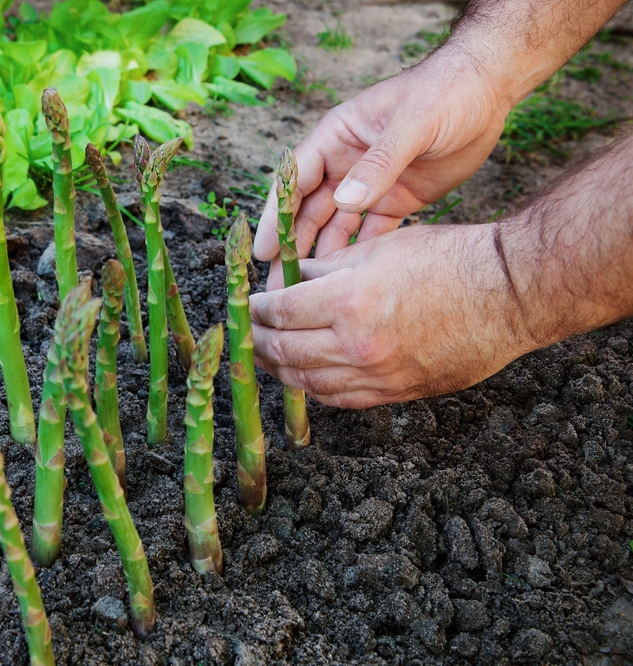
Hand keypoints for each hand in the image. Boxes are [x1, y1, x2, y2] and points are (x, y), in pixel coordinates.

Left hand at [249, 224, 534, 407]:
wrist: (510, 294)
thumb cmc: (450, 258)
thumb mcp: (380, 247)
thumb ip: (326, 267)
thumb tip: (291, 279)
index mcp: (348, 301)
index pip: (279, 312)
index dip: (255, 309)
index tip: (246, 304)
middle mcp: (357, 345)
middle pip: (284, 351)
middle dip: (258, 341)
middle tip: (247, 332)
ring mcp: (377, 375)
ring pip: (307, 381)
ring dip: (280, 369)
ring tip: (267, 356)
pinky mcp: (396, 393)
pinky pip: (340, 399)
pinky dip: (315, 388)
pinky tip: (305, 376)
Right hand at [255, 49, 508, 282]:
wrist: (487, 90)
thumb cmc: (444, 92)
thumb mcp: (412, 122)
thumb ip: (379, 163)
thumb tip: (343, 201)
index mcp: (336, 137)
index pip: (295, 180)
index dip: (276, 216)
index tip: (263, 250)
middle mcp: (345, 164)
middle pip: (308, 211)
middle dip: (292, 248)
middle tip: (278, 286)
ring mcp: (369, 185)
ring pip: (336, 227)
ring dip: (321, 257)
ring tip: (306, 292)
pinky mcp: (395, 200)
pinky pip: (371, 233)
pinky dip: (359, 255)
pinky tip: (347, 282)